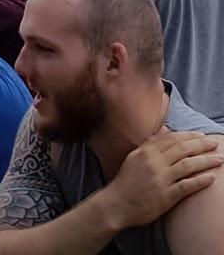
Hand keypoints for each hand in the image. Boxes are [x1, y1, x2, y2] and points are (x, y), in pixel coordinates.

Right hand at [102, 132, 223, 229]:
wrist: (118, 203)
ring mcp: (160, 179)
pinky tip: (211, 178)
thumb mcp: (134, 156)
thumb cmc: (127, 180)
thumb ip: (150, 143)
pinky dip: (200, 181)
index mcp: (146, 151)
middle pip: (182, 150)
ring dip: (206, 161)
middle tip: (215, 143)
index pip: (171, 139)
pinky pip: (186, 186)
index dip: (188, 136)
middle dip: (201, 145)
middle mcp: (154, 162)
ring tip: (219, 159)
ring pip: (187, 165)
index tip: (202, 136)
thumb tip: (165, 129)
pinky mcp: (166, 195)